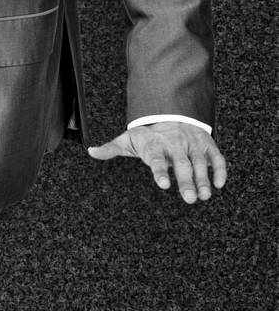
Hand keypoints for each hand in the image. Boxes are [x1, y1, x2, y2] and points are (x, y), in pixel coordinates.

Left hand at [87, 122, 226, 202]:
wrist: (169, 111)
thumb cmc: (147, 134)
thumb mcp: (128, 139)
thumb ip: (112, 148)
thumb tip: (91, 151)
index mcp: (155, 145)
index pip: (157, 159)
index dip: (160, 171)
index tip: (163, 185)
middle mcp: (174, 144)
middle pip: (181, 163)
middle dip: (186, 181)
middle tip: (190, 199)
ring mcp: (192, 143)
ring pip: (200, 162)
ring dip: (204, 179)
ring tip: (205, 196)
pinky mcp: (206, 144)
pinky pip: (216, 157)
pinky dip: (219, 169)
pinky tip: (219, 184)